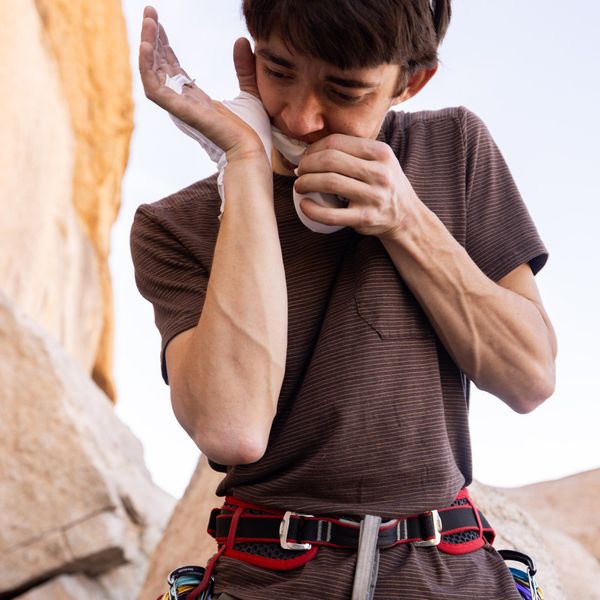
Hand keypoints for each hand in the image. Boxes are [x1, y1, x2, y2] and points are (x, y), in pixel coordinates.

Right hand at [139, 6, 263, 159]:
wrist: (253, 151)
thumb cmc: (252, 133)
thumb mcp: (251, 92)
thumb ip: (244, 67)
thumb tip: (241, 40)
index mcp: (196, 98)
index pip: (172, 67)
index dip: (164, 44)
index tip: (158, 21)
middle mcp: (183, 102)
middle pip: (159, 67)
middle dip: (152, 38)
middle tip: (150, 11)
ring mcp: (179, 107)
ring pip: (152, 74)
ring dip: (147, 46)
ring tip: (149, 20)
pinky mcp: (179, 112)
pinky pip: (154, 88)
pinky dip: (146, 67)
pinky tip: (146, 45)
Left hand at [293, 135, 420, 238]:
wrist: (406, 217)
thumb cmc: (385, 185)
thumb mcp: (380, 161)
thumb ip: (355, 151)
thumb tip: (313, 148)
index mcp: (380, 153)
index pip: (336, 142)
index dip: (313, 149)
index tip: (305, 157)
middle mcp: (379, 173)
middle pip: (330, 160)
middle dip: (307, 165)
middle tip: (300, 172)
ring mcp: (373, 197)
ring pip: (329, 183)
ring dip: (306, 183)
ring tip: (299, 186)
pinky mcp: (365, 219)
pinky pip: (330, 214)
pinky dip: (311, 209)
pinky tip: (304, 205)